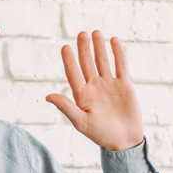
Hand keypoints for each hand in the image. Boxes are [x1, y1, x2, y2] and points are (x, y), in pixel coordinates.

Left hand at [46, 30, 143, 151]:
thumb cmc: (101, 134)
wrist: (124, 140)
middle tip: (82, 33)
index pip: (73, 73)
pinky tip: (113, 41)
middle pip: (87, 63)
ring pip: (103, 61)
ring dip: (99, 47)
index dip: (69, 60)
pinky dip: (117, 53)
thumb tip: (48, 96)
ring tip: (96, 33)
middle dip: (84, 49)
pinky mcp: (124, 85)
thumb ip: (66, 107)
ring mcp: (109, 84)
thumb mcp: (81, 122)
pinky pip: (120, 65)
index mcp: (81, 95)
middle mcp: (94, 87)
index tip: (65, 47)